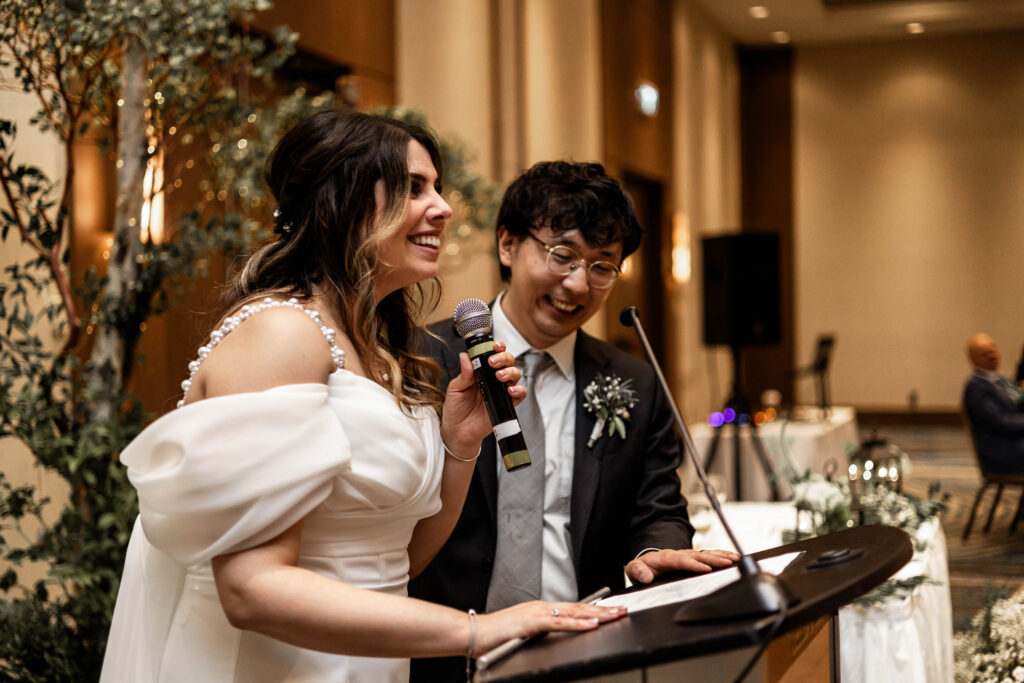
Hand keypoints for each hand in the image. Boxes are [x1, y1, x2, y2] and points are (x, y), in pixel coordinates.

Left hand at [439, 341, 524, 458]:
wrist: (457, 432)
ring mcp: (500, 391)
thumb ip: (464, 374)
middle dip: (504, 357)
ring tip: (499, 376)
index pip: (492, 355)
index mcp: (481, 372)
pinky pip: (519, 395)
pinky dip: (519, 391)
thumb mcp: (455, 389)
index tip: (494, 346)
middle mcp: (493, 379)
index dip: (497, 348)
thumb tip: (465, 356)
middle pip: (508, 361)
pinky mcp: (506, 405)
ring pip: (515, 375)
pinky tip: (510, 391)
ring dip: (510, 372)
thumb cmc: (455, 409)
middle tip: (493, 363)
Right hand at [473, 600, 626, 655]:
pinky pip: (559, 622)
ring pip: (573, 612)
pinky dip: (577, 623)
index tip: (612, 611)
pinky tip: (591, 623)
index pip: (574, 609)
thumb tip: (556, 639)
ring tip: (614, 615)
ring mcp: (537, 613)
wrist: (474, 634)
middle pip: (579, 607)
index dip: (594, 609)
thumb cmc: (496, 637)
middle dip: (603, 609)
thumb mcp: (525, 634)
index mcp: (541, 611)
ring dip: (596, 614)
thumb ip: (541, 634)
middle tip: (623, 610)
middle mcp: (542, 607)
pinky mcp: (532, 622)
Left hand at [625, 548, 739, 584]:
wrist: (648, 562)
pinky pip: (708, 555)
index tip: (706, 569)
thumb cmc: (642, 568)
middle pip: (698, 556)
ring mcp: (687, 556)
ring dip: (721, 556)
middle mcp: (679, 555)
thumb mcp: (634, 569)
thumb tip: (645, 577)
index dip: (694, 565)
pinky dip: (721, 555)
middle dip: (713, 559)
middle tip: (728, 562)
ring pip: (706, 554)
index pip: (681, 561)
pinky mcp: (694, 559)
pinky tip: (733, 558)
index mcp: (665, 558)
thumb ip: (638, 572)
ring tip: (735, 558)